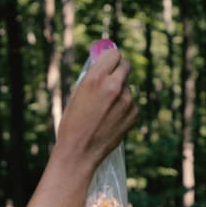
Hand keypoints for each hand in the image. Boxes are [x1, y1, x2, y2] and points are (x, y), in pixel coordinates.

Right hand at [55, 48, 138, 168]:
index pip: (114, 53)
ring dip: (120, 93)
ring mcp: (126, 101)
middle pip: (125, 66)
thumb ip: (91, 78)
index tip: (108, 63)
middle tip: (111, 81)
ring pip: (127, 87)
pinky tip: (111, 120)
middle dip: (119, 71)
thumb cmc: (72, 124)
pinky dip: (123, 108)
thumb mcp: (76, 95)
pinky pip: (131, 103)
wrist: (79, 153)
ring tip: (105, 110)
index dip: (110, 59)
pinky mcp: (133, 113)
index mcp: (95, 78)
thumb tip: (103, 65)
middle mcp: (114, 86)